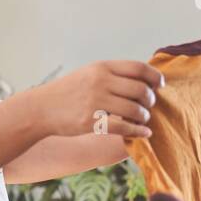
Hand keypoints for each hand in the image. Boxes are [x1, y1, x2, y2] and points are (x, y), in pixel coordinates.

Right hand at [37, 60, 163, 138]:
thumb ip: (113, 74)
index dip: (154, 77)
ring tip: (142, 119)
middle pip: (140, 90)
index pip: (138, 68)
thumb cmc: (68, 92)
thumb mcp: (88, 74)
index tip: (159, 85)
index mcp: (101, 67)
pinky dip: (138, 132)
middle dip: (150, 100)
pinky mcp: (91, 122)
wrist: (41, 108)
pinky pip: (124, 128)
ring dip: (144, 117)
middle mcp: (100, 82)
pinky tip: (143, 133)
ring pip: (135, 110)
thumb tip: (144, 79)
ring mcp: (95, 102)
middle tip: (148, 106)